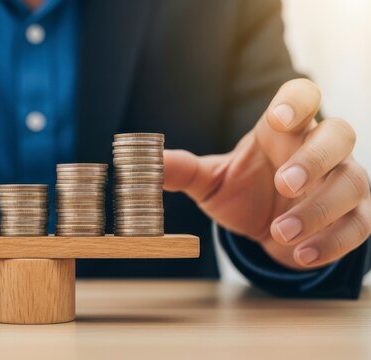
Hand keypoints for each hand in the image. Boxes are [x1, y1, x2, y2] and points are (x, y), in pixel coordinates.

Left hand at [164, 79, 370, 269]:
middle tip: (284, 184)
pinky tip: (300, 254)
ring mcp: (343, 180)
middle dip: (315, 158)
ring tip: (279, 231)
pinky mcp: (354, 215)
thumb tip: (148, 162)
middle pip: (339, 134)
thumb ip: (184, 170)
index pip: (302, 96)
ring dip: (317, 209)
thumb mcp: (211, 181)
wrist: (269, 228)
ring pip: (351, 182)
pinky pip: (359, 225)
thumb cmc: (244, 191)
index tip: (279, 119)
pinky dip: (331, 242)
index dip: (296, 103)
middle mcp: (319, 149)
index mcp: (282, 131)